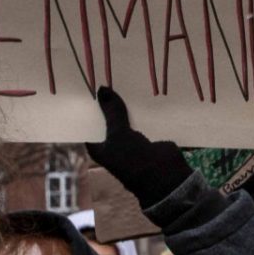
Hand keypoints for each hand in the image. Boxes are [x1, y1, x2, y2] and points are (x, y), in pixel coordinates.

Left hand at [86, 86, 193, 207]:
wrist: (164, 176)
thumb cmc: (132, 160)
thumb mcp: (118, 133)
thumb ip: (112, 111)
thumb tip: (102, 88)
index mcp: (98, 146)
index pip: (89, 123)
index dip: (89, 107)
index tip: (88, 86)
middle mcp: (113, 143)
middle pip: (108, 118)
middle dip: (109, 103)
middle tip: (107, 77)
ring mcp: (132, 140)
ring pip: (127, 118)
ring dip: (128, 106)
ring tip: (125, 81)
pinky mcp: (149, 137)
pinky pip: (143, 120)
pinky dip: (144, 111)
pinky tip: (143, 93)